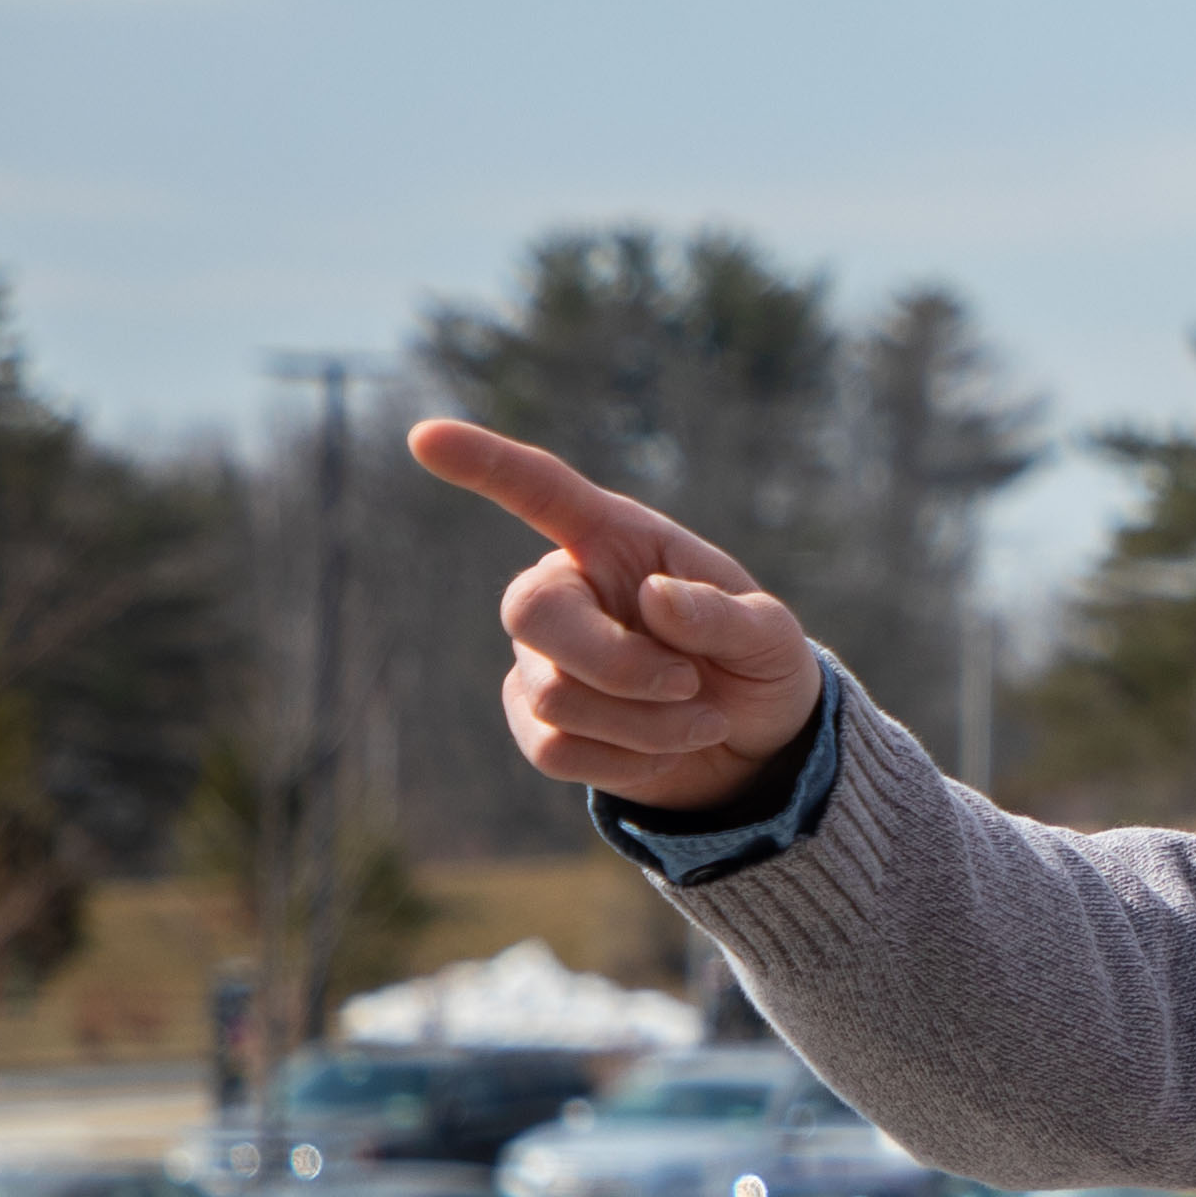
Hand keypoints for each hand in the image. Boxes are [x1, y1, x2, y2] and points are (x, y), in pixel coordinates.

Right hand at [408, 418, 826, 813]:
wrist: (753, 745)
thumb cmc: (757, 665)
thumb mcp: (771, 635)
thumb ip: (724, 615)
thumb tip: (655, 597)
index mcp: (616, 541)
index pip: (541, 491)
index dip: (483, 464)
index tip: (425, 435)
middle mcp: (566, 590)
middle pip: (530, 612)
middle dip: (618, 665)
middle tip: (689, 685)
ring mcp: (541, 658)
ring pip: (554, 696)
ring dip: (644, 724)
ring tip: (701, 721)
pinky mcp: (536, 722)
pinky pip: (555, 749)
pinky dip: (626, 760)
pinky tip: (665, 749)